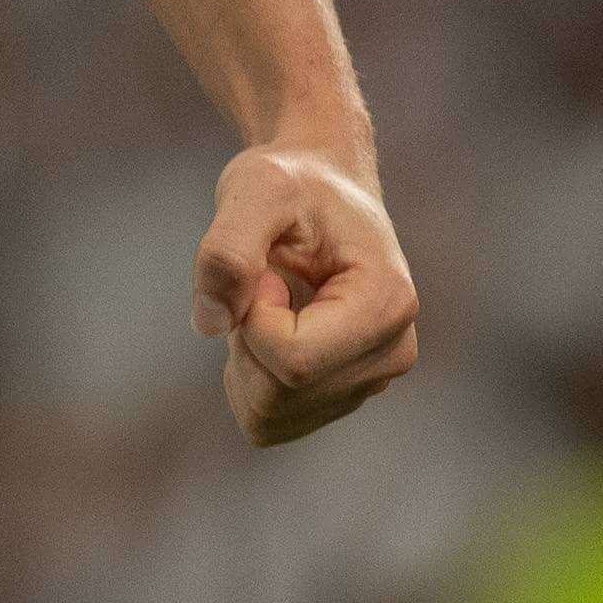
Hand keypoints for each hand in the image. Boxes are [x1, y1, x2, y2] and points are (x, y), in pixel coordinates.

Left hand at [194, 140, 419, 446]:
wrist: (321, 185)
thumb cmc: (292, 181)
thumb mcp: (254, 189)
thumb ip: (227, 250)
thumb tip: (210, 324)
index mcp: (387, 305)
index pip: (293, 361)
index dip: (251, 317)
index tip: (265, 269)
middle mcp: (393, 353)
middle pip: (281, 395)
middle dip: (244, 340)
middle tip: (260, 283)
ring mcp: (372, 381)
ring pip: (271, 416)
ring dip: (245, 361)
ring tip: (266, 303)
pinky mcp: (344, 394)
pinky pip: (270, 421)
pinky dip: (249, 380)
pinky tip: (266, 330)